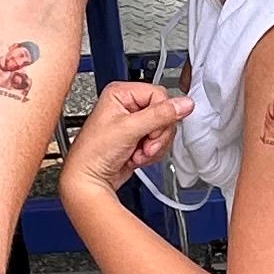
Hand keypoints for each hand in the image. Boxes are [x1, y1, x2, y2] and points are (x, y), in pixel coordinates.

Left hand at [62, 78, 188, 192]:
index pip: (159, 95)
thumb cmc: (94, 152)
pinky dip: (152, 153)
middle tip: (144, 144)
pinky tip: (137, 157)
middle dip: (157, 135)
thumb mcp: (129, 129)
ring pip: (164, 129)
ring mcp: (134, 123)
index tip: (150, 131)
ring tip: (137, 152)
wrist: (89, 180)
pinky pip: (159, 142)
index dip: (160, 115)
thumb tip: (184, 104)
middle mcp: (128, 105)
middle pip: (165, 113)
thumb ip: (160, 115)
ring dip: (154, 146)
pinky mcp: (139, 138)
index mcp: (121, 93)